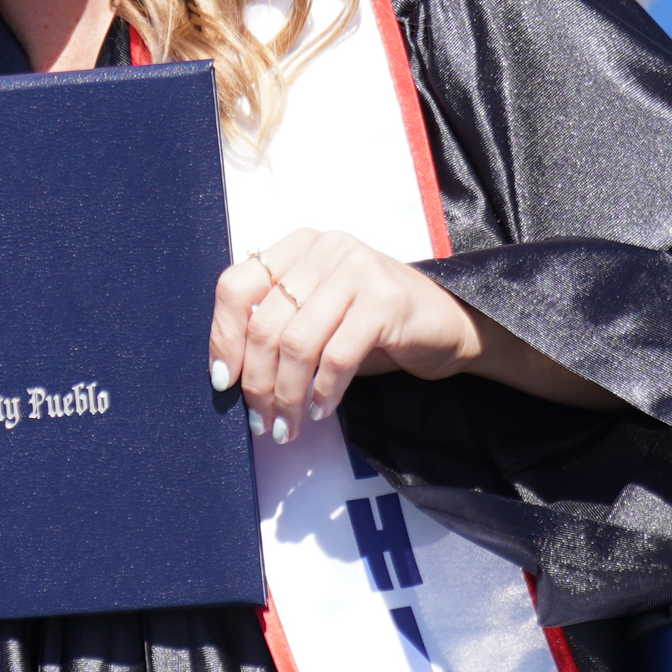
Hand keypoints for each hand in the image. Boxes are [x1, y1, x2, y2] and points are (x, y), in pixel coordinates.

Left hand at [208, 227, 621, 444]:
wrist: (448, 323)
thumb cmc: (373, 324)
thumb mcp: (318, 313)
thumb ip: (278, 326)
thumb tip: (230, 375)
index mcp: (298, 246)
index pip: (236, 286)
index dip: (222, 336)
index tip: (223, 381)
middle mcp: (325, 249)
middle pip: (265, 323)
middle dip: (257, 382)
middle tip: (260, 420)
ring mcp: (357, 270)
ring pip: (297, 343)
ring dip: (287, 395)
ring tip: (287, 425)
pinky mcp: (386, 301)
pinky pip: (338, 356)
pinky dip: (324, 391)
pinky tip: (322, 411)